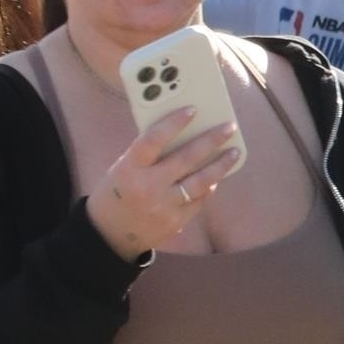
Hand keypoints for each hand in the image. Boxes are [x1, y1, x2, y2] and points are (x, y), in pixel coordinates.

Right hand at [87, 112, 242, 256]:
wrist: (109, 234)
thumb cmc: (117, 192)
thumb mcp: (123, 168)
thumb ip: (148, 154)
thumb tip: (182, 133)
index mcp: (130, 168)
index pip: (154, 139)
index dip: (174, 123)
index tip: (193, 110)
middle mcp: (148, 186)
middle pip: (186, 158)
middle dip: (211, 140)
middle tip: (229, 127)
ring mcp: (163, 206)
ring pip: (200, 181)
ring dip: (220, 165)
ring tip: (234, 152)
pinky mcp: (175, 222)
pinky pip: (198, 200)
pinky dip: (208, 187)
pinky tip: (217, 176)